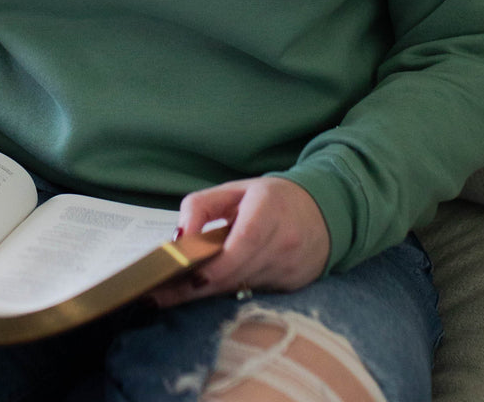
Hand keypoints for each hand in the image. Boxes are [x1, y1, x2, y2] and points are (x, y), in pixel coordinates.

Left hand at [152, 176, 329, 307]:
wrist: (324, 213)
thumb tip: (179, 236)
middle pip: (237, 272)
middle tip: (159, 294)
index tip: (188, 276)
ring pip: (242, 287)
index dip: (217, 263)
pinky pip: (253, 293)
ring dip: (208, 292)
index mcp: (270, 209)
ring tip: (170, 294)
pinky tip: (206, 290)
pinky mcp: (292, 286)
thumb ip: (202, 206)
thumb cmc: (273, 199)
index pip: (244, 242)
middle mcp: (284, 241)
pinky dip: (228, 292)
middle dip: (198, 285)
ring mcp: (291, 267)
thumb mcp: (235, 189)